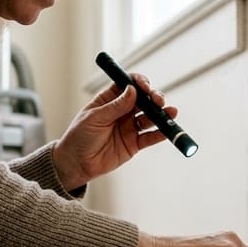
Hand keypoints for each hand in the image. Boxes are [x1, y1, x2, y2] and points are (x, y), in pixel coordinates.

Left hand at [52, 74, 176, 190]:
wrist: (76, 163)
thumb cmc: (79, 136)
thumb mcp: (95, 118)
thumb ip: (115, 106)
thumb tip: (132, 90)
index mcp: (110, 99)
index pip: (129, 85)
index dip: (139, 83)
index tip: (145, 86)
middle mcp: (122, 111)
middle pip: (144, 100)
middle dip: (154, 98)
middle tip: (159, 101)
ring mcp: (129, 127)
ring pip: (150, 117)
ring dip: (162, 114)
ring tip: (171, 113)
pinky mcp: (134, 144)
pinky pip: (150, 137)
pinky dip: (160, 134)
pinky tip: (168, 131)